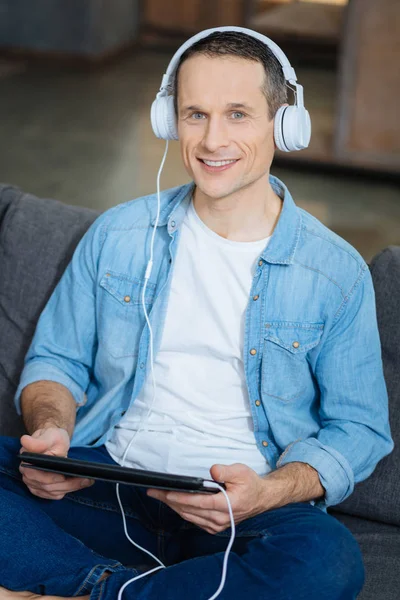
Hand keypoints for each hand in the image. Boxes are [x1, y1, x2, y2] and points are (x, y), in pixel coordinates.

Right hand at [19, 427, 93, 499]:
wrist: (51, 442)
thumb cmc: (51, 438)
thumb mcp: (49, 436)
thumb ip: (39, 441)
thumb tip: (25, 441)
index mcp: (27, 463)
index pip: (36, 476)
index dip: (50, 478)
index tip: (64, 477)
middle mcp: (28, 476)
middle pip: (47, 486)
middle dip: (67, 484)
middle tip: (86, 479)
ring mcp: (34, 484)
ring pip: (53, 491)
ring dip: (70, 488)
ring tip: (87, 481)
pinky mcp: (42, 489)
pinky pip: (54, 494)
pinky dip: (66, 490)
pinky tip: (79, 485)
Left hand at [147, 463, 270, 534]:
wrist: (262, 498)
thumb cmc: (251, 484)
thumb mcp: (241, 471)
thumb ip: (225, 471)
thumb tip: (211, 471)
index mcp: (227, 505)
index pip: (198, 503)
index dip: (180, 498)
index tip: (166, 493)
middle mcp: (220, 519)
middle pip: (189, 511)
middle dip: (169, 501)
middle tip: (154, 492)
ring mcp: (217, 525)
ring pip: (190, 517)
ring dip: (173, 507)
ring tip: (159, 496)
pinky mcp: (215, 527)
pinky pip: (194, 520)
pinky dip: (183, 512)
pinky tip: (174, 504)